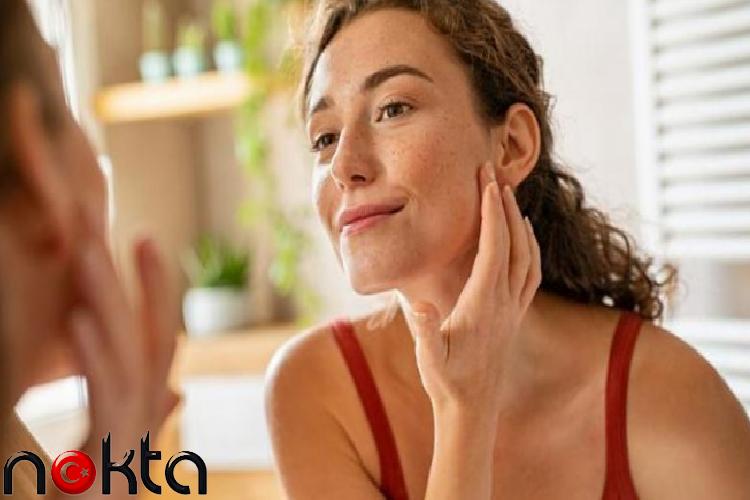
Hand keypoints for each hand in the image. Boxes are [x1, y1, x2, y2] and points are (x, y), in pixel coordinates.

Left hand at [68, 222, 178, 468]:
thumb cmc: (100, 495)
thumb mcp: (120, 446)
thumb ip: (147, 414)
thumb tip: (176, 391)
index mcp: (144, 410)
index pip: (159, 337)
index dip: (158, 288)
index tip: (146, 237)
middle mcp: (146, 418)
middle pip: (149, 337)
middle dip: (140, 279)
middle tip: (124, 223)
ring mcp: (132, 437)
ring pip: (129, 356)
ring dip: (111, 300)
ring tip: (89, 250)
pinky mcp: (109, 458)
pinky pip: (105, 398)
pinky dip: (95, 356)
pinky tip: (79, 318)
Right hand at [407, 161, 540, 415]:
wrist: (472, 409)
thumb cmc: (447, 382)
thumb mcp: (429, 359)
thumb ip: (424, 330)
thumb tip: (416, 302)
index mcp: (484, 303)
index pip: (493, 248)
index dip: (492, 213)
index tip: (487, 182)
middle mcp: (505, 302)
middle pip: (514, 243)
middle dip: (505, 204)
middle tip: (494, 171)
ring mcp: (514, 309)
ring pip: (528, 256)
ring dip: (519, 222)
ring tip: (508, 195)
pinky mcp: (515, 316)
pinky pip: (530, 273)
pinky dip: (529, 247)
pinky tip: (522, 237)